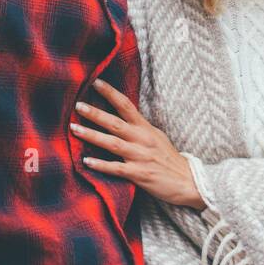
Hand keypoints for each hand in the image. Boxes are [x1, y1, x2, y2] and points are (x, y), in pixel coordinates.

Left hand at [71, 77, 204, 209]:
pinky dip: (101, 165)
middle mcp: (142, 139)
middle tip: (77, 106)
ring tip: (74, 129)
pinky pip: (117, 168)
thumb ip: (138, 127)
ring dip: (92, 136)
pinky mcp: (140, 174)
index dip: (111, 93)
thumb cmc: (169, 158)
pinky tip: (86, 161)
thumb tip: (120, 116)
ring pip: (113, 143)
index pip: (126, 105)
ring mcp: (140, 157)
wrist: (189, 182)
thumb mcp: (156, 136)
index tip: (95, 82)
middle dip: (95, 114)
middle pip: (116, 123)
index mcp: (145, 128)